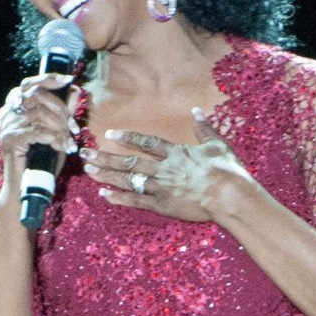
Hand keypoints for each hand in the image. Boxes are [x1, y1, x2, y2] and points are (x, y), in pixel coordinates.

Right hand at [0, 72, 83, 183]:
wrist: (26, 189)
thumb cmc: (43, 163)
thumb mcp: (58, 134)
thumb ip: (65, 113)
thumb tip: (75, 91)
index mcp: (18, 109)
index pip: (30, 84)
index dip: (49, 79)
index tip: (69, 80)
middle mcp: (10, 114)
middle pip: (37, 95)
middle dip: (61, 108)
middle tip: (73, 127)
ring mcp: (7, 127)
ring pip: (40, 114)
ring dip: (60, 128)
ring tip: (68, 142)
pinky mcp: (10, 140)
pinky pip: (37, 132)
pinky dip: (53, 139)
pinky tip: (60, 148)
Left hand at [83, 107, 251, 223]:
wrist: (229, 194)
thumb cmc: (227, 170)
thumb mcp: (217, 144)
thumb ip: (203, 128)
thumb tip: (197, 110)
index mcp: (176, 153)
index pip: (146, 143)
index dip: (127, 138)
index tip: (109, 135)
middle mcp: (164, 168)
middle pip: (130, 162)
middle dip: (106, 158)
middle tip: (86, 154)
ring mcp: (162, 187)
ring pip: (129, 180)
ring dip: (107, 175)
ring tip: (89, 171)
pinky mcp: (164, 205)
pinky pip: (137, 201)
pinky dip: (120, 198)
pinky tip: (104, 194)